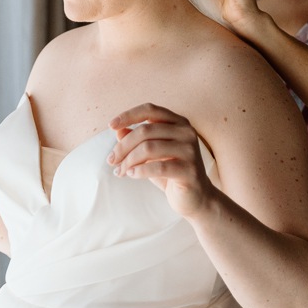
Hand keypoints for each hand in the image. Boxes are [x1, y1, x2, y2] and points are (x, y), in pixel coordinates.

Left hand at [107, 103, 215, 219]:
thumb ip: (137, 139)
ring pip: (148, 148)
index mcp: (178, 122)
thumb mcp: (151, 154)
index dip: (129, 115)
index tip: (110, 125)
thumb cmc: (170, 172)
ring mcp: (190, 151)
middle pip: (145, 131)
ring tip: (120, 171)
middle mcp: (186, 132)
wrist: (196, 197)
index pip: (150, 110)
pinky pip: (158, 167)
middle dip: (123, 146)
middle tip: (111, 160)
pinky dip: (140, 171)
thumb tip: (118, 129)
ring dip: (128, 161)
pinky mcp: (189, 170)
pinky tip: (131, 175)